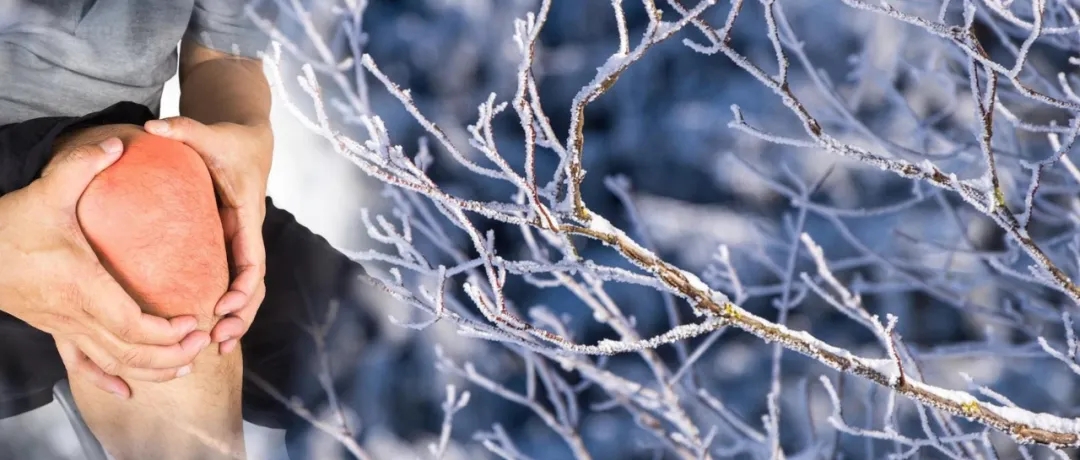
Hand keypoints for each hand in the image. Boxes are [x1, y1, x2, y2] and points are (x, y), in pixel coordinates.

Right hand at [0, 137, 209, 397]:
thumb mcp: (46, 191)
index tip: (191, 322)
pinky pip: (83, 364)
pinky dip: (109, 379)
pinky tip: (129, 390)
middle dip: (171, 354)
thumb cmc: (10, 223)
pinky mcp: (56, 329)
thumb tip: (119, 142)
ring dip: (152, 369)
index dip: (166, 333)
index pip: (132, 324)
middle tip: (203, 340)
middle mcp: (75, 314)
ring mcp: (64, 327)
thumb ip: (82, 166)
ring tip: (187, 361)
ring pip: (113, 363)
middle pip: (130, 352)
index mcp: (81, 285)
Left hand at [145, 117, 272, 353]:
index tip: (227, 305)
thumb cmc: (230, 138)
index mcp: (246, 215)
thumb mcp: (210, 131)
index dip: (243, 285)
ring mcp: (240, 242)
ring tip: (217, 346)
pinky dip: (228, 308)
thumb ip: (184, 128)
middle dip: (242, 315)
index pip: (253, 258)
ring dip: (238, 319)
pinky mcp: (230, 245)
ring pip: (248, 289)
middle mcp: (247, 233)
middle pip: (255, 285)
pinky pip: (233, 282)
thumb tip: (153, 127)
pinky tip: (211, 329)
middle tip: (219, 339)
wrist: (249, 136)